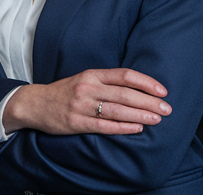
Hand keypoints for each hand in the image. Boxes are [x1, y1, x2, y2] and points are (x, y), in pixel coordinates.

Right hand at [2, 68, 169, 135]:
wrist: (35, 104)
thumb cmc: (65, 92)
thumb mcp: (84, 79)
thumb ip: (107, 82)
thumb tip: (138, 89)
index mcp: (92, 75)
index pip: (124, 75)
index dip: (146, 82)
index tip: (162, 91)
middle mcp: (88, 88)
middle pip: (124, 93)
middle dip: (149, 101)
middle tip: (167, 108)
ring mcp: (81, 105)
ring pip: (117, 110)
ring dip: (140, 115)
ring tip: (157, 119)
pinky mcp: (76, 122)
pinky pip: (104, 126)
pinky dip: (123, 127)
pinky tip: (137, 128)